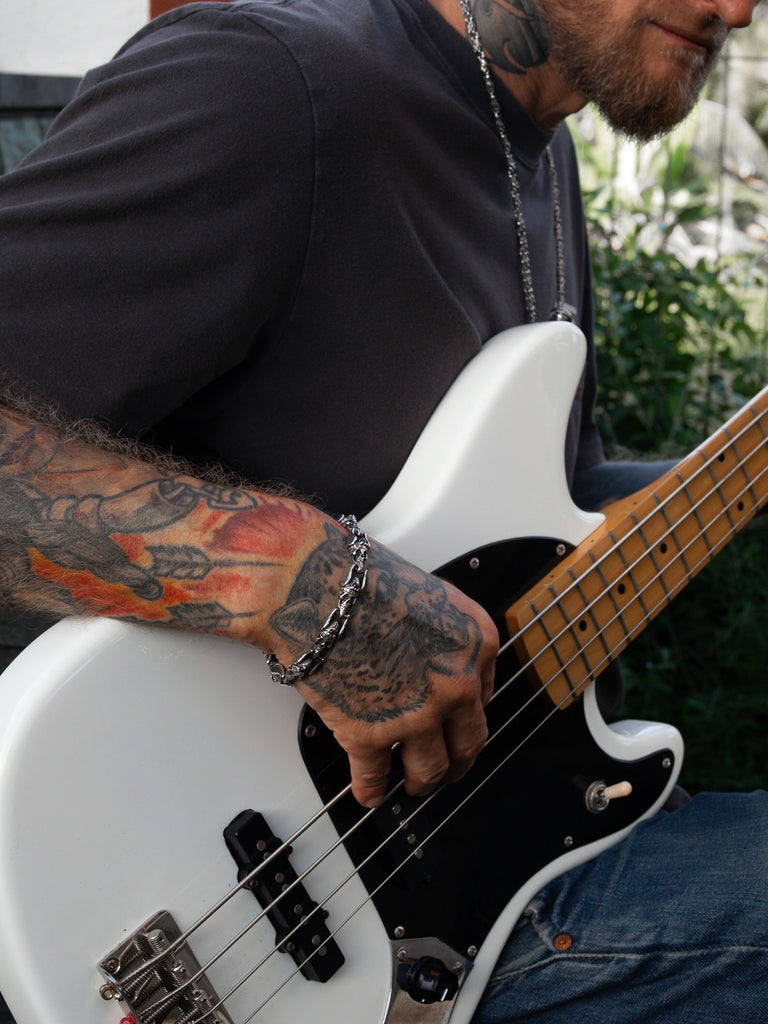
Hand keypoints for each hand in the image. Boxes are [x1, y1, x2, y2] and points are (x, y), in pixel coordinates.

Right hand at [270, 525, 497, 806]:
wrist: (315, 583)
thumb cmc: (361, 578)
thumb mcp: (428, 595)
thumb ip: (441, 635)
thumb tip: (429, 661)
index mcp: (476, 643)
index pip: (484, 696)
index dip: (466, 716)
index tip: (458, 727)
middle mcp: (457, 683)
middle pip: (468, 740)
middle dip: (456, 761)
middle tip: (447, 769)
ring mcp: (418, 714)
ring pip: (430, 768)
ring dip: (421, 782)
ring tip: (411, 785)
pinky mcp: (371, 735)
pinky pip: (375, 776)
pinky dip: (371, 789)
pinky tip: (370, 793)